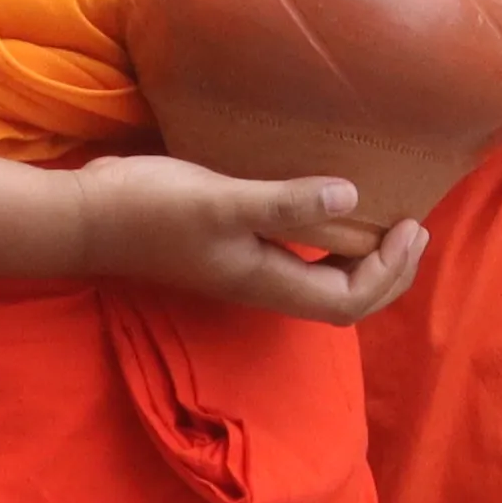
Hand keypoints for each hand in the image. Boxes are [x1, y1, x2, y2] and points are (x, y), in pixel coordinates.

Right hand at [71, 154, 436, 311]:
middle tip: (415, 227)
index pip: (350, 302)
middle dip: (388, 272)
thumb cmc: (150, 209)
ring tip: (385, 219)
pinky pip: (296, 254)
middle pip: (342, 299)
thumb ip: (285, 203)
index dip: (389, 274)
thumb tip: (352, 200)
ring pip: (320, 279)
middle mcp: (262, 283)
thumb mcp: (222, 201)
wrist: (86, 217)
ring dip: (361, 257)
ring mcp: (244, 266)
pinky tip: (326, 203)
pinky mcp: (230, 244)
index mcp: (267, 283)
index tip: (408, 226)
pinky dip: (326, 238)